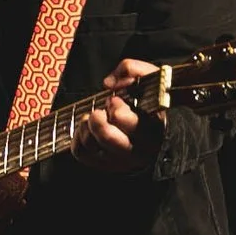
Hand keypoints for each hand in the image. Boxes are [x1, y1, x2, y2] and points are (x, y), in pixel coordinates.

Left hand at [73, 59, 160, 173]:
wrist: (159, 120)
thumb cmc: (153, 97)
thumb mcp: (151, 76)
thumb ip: (133, 70)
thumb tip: (110, 83)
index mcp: (157, 129)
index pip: (134, 127)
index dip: (118, 112)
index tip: (114, 101)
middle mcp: (142, 149)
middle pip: (110, 139)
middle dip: (99, 120)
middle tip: (99, 111)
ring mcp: (124, 160)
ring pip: (94, 148)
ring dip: (86, 128)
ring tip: (92, 118)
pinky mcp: (108, 164)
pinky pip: (83, 155)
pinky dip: (77, 140)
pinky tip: (84, 128)